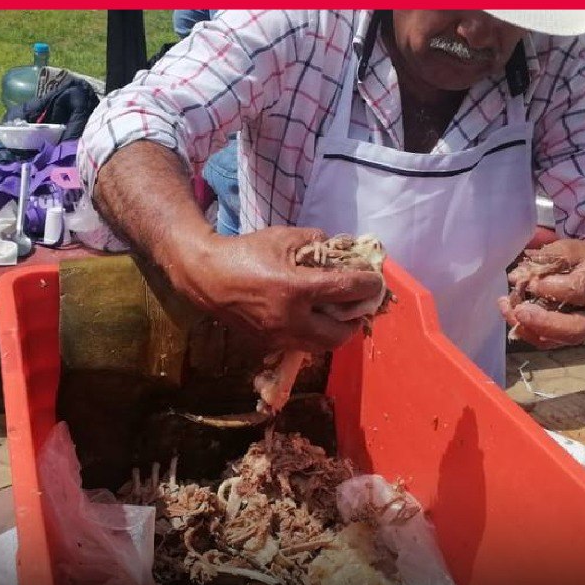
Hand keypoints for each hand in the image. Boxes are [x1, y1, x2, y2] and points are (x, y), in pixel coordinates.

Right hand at [167, 227, 384, 351]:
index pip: (346, 291)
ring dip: (335, 332)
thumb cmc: (246, 252)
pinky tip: (311, 318)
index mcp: (295, 289)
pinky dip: (313, 334)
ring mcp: (278, 336)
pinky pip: (301, 344)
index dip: (368, 286)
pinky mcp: (268, 345)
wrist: (207, 277)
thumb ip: (316, 243)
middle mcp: (290, 319)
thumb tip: (340, 252)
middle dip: (354, 322)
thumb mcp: (283, 238)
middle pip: (339, 335)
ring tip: (337, 315)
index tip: (376, 281)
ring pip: (321, 346)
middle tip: (358, 307)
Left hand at [497, 238, 584, 349]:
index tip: (531, 282)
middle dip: (544, 323)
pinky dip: (528, 332)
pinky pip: (550, 342)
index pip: (579, 289)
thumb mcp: (572, 248)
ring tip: (510, 311)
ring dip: (531, 330)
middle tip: (520, 312)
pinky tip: (512, 316)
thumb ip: (546, 259)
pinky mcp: (573, 336)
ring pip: (561, 340)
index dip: (552, 288)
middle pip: (577, 329)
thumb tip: (516, 276)